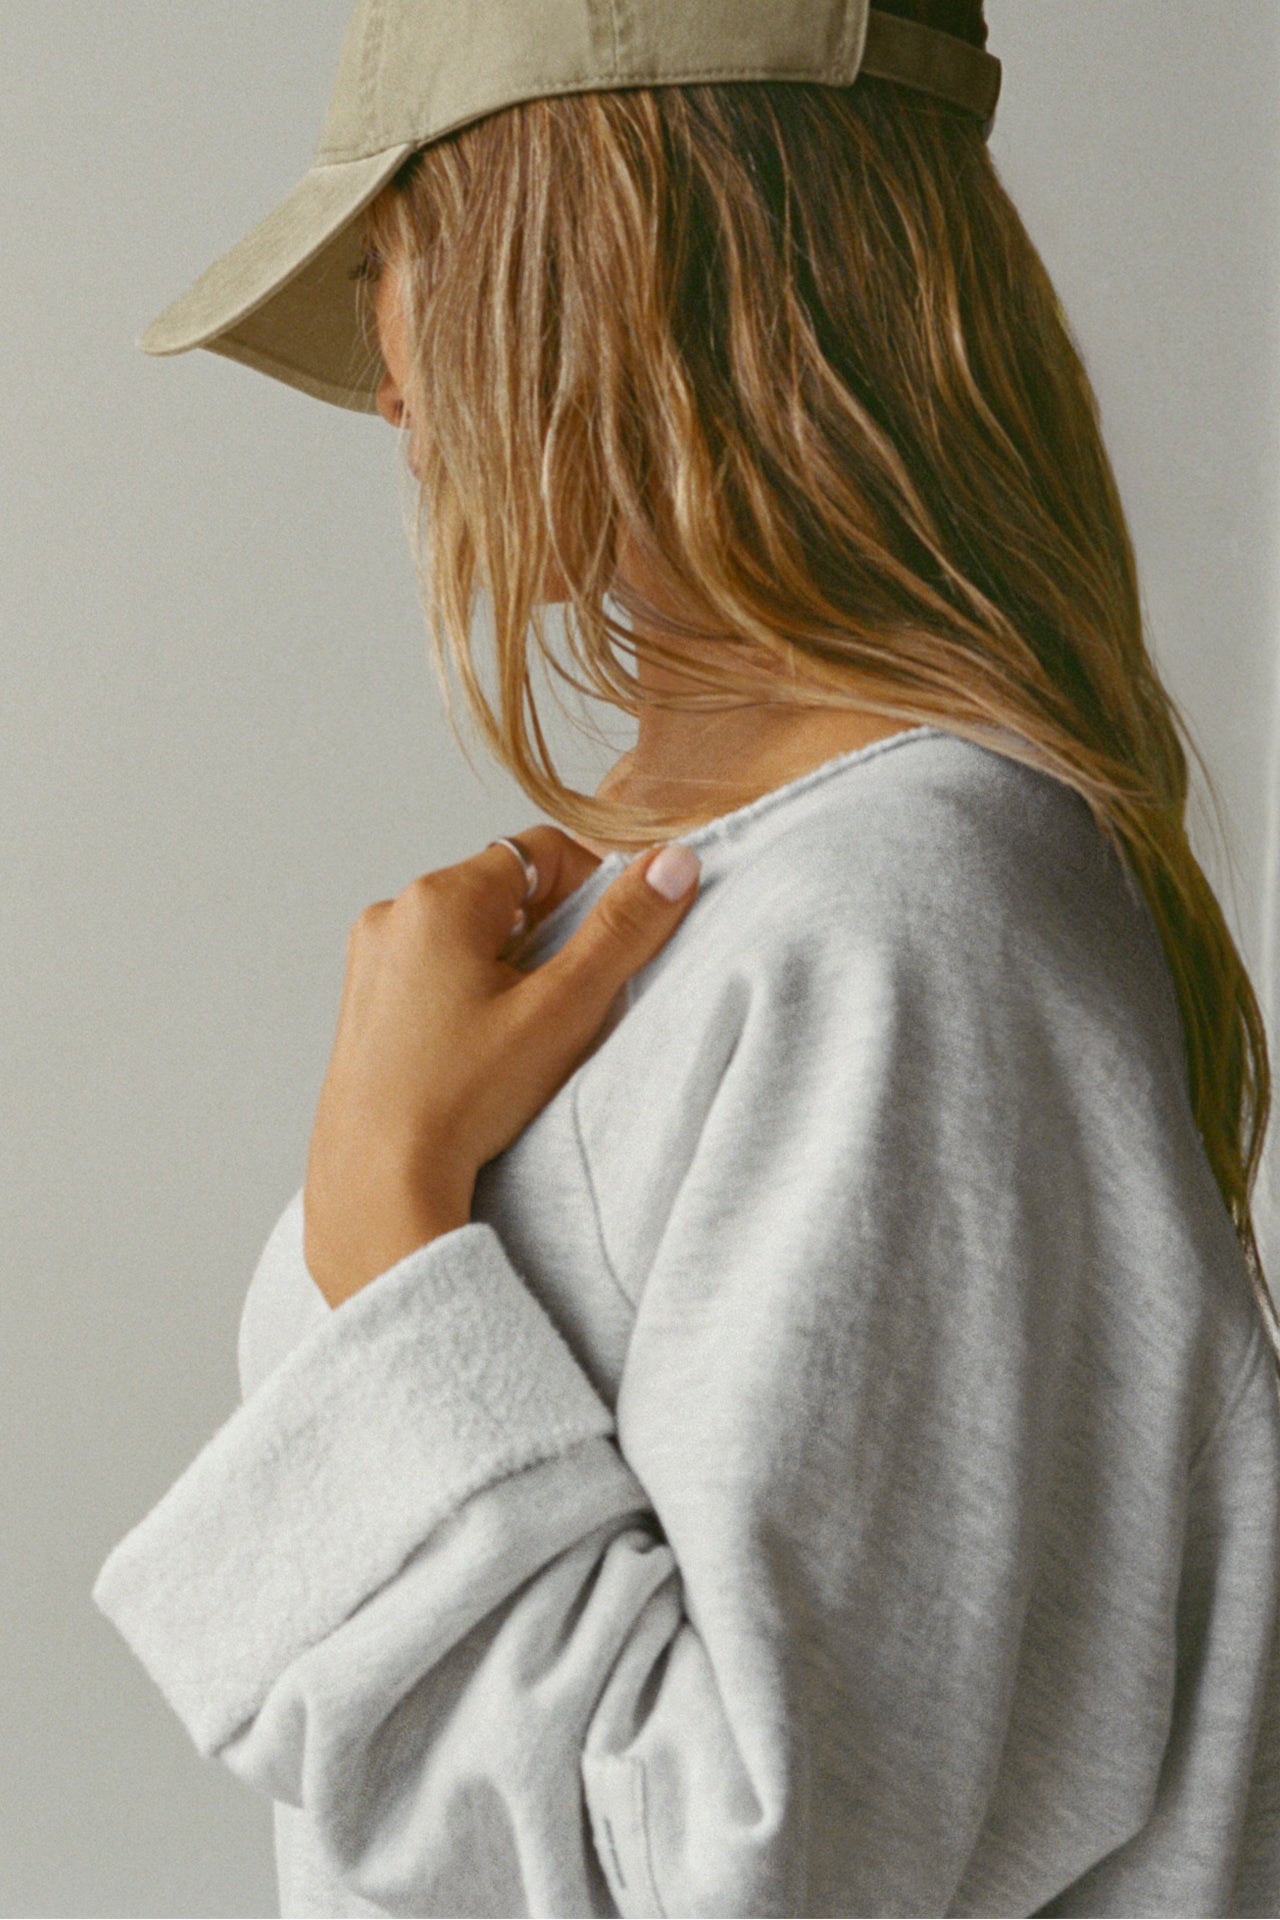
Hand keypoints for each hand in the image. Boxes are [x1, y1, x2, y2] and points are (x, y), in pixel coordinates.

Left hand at [303, 825, 700, 1307]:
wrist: (379, 1183)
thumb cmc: (465, 1099)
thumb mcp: (562, 1009)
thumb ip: (623, 930)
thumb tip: (674, 862)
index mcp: (438, 900)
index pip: (540, 852)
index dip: (592, 884)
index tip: (616, 937)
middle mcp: (392, 915)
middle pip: (503, 890)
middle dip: (552, 929)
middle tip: (576, 995)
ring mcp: (370, 960)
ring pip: (469, 931)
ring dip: (513, 961)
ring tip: (531, 1029)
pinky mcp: (364, 1003)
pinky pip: (434, 968)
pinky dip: (473, 988)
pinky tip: (487, 1048)